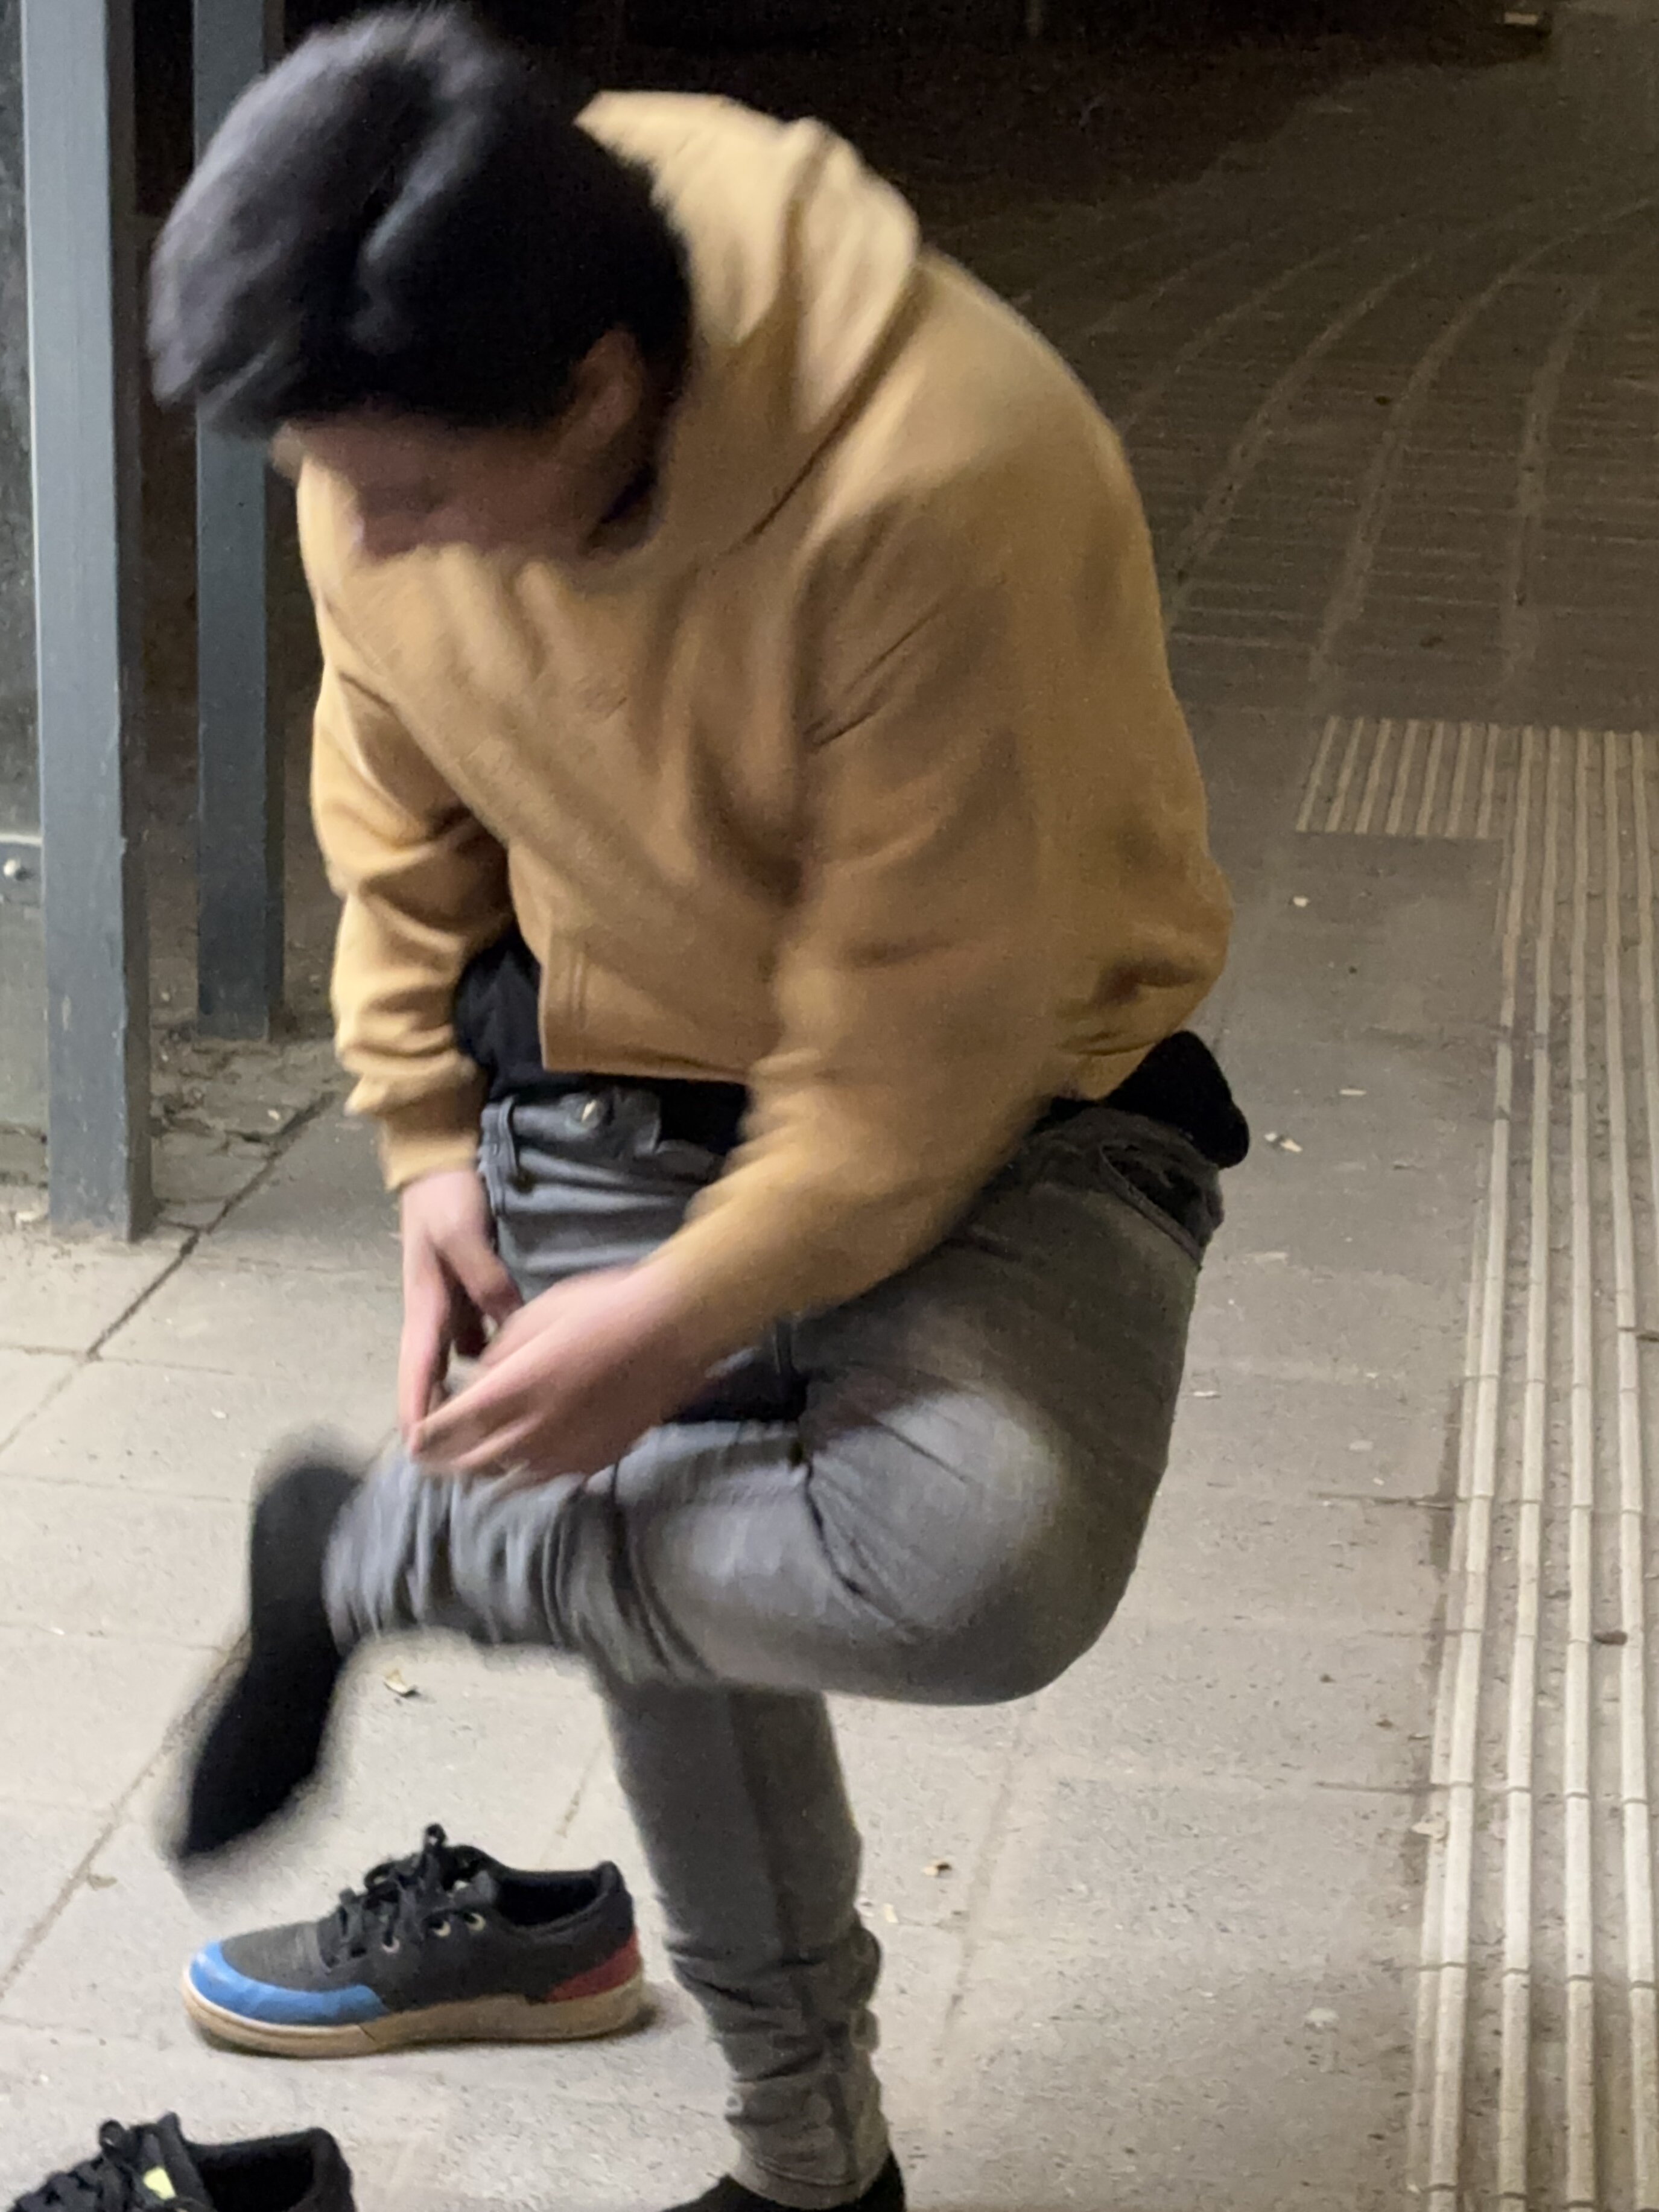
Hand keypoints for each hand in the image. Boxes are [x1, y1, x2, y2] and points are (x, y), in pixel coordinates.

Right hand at [398, 1167, 522, 1437]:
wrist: (437, 1163)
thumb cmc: (444, 1199)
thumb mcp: (462, 1235)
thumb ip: (485, 1278)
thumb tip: (506, 1322)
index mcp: (424, 1303)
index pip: (418, 1368)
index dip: (417, 1408)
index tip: (419, 1448)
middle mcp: (433, 1311)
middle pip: (433, 1373)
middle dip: (440, 1414)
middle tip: (456, 1457)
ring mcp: (449, 1302)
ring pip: (458, 1357)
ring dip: (466, 1390)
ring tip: (491, 1426)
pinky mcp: (467, 1291)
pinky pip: (478, 1334)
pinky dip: (488, 1358)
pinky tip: (513, 1373)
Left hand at [409, 1262, 721, 1484]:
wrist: (671, 1331)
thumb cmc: (602, 1309)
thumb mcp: (535, 1316)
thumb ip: (500, 1353)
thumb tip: (483, 1376)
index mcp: (510, 1390)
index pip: (446, 1429)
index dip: (423, 1437)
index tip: (414, 1438)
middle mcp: (531, 1432)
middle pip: (469, 1465)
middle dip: (444, 1463)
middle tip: (433, 1458)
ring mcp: (564, 1453)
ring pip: (506, 1480)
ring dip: (483, 1473)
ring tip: (473, 1463)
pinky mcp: (593, 1461)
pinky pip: (545, 1478)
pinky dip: (525, 1473)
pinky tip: (524, 1460)